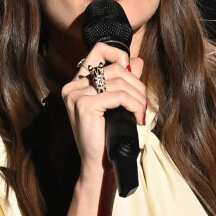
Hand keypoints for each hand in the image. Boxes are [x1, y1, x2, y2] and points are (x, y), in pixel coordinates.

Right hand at [61, 42, 146, 180]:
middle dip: (136, 84)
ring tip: (141, 112)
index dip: (119, 54)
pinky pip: (118, 95)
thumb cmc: (109, 137)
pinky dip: (134, 105)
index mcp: (77, 83)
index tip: (131, 74)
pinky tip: (137, 118)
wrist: (100, 166)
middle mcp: (73, 86)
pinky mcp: (84, 105)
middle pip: (114, 67)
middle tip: (143, 103)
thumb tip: (138, 61)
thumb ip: (125, 81)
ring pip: (119, 81)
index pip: (98, 50)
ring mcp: (76, 95)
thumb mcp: (118, 105)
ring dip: (138, 97)